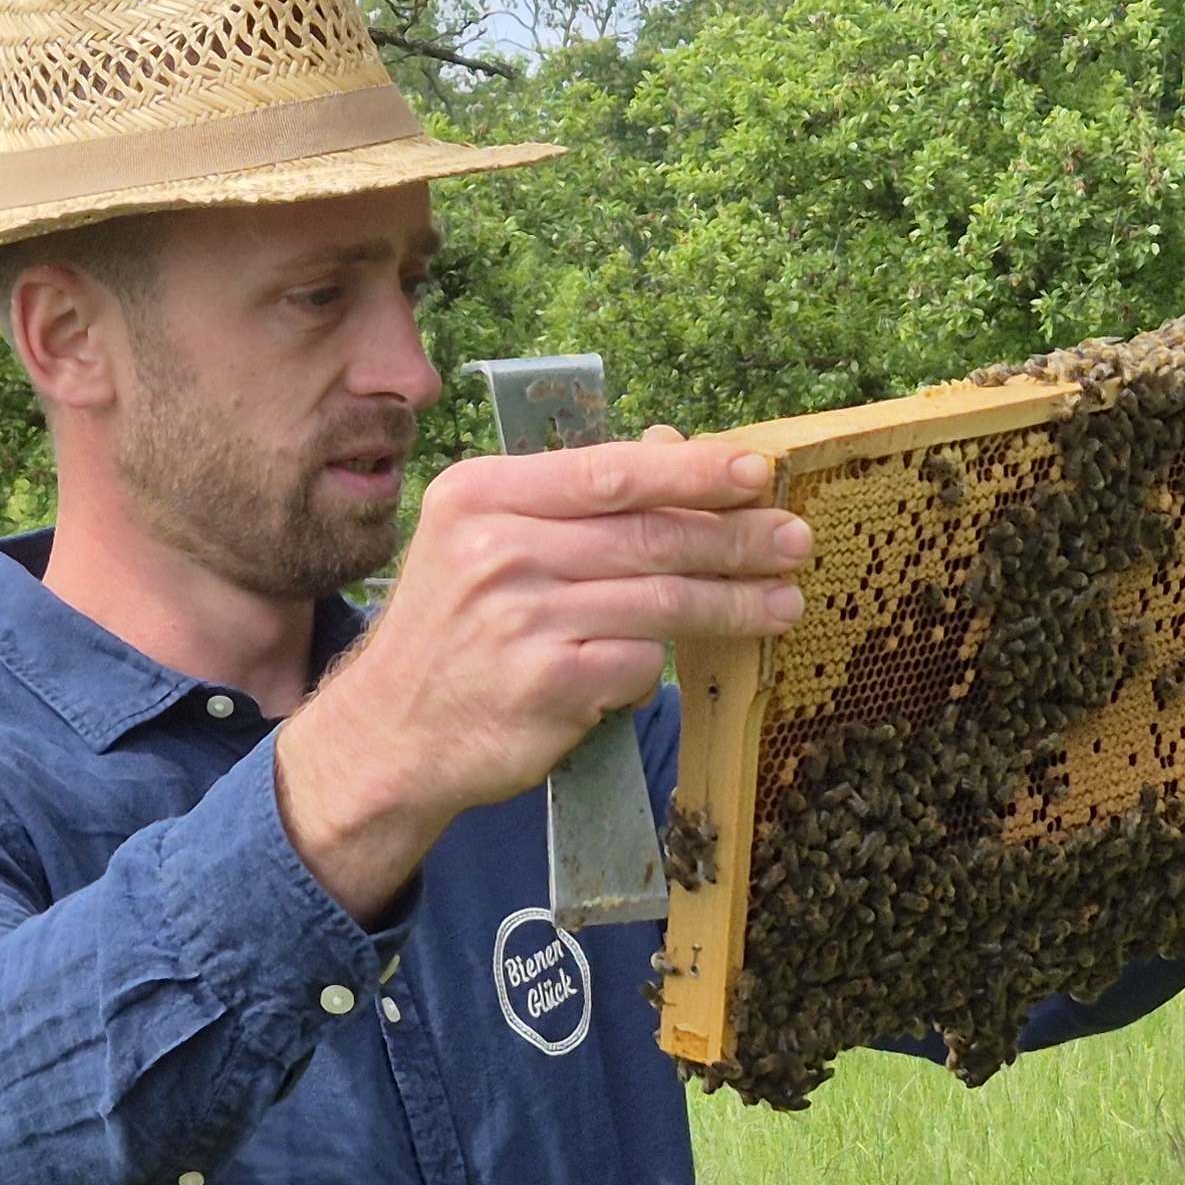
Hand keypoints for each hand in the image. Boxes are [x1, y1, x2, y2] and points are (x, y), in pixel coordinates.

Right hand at [278, 427, 809, 920]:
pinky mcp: (548, 685)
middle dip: (735, 537)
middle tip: (794, 540)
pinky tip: (682, 665)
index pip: (610, 470)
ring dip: (734, 603)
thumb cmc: (450, 633)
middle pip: (647, 534)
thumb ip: (568, 502)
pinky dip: (661, 664)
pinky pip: (638, 662)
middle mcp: (496, 551)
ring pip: (660, 601)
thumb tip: (674, 450)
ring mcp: (522, 620)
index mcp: (481, 496)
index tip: (756, 471)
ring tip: (783, 601)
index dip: (693, 470)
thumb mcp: (481, 541)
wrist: (390, 734)